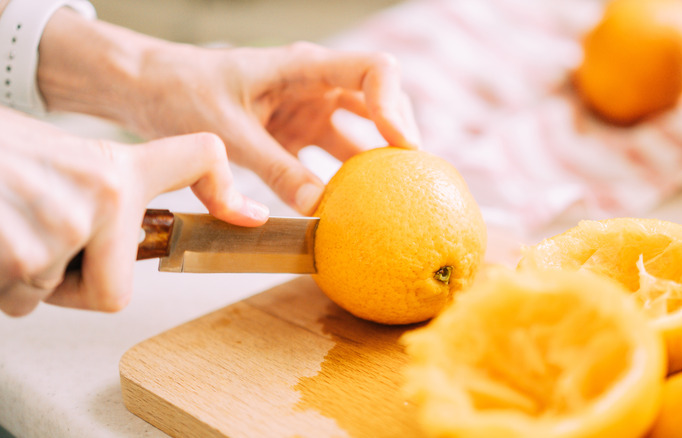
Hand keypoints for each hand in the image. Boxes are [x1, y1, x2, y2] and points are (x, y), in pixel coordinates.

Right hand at [0, 107, 266, 315]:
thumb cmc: (0, 154)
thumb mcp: (63, 157)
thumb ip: (106, 193)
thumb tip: (135, 233)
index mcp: (118, 168)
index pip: (200, 158)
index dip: (226, 187)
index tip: (249, 216)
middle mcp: (103, 195)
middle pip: (112, 293)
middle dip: (73, 287)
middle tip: (41, 246)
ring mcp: (62, 226)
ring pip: (51, 296)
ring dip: (23, 278)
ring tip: (5, 225)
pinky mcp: (18, 252)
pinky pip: (18, 301)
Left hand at [36, 10, 420, 214]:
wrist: (150, 89)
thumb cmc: (182, 93)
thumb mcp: (227, 133)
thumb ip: (273, 168)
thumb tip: (317, 208)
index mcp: (304, 68)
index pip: (374, 70)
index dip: (396, 105)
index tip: (400, 146)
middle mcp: (316, 85)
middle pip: (381, 101)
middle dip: (399, 135)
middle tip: (411, 179)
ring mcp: (309, 110)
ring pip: (362, 131)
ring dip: (377, 160)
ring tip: (394, 198)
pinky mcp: (296, 134)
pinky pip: (333, 156)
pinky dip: (346, 178)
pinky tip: (354, 207)